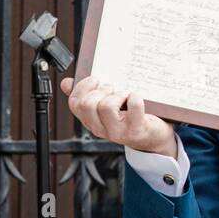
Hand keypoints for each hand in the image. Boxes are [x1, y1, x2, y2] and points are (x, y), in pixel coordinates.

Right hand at [59, 75, 176, 156]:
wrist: (152, 137)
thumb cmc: (128, 117)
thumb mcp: (104, 108)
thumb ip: (85, 95)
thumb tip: (66, 83)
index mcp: (90, 120)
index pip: (74, 103)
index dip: (83, 86)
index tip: (96, 80)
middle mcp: (100, 128)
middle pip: (87, 104)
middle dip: (101, 89)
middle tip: (113, 89)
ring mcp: (117, 132)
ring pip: (106, 106)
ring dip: (117, 94)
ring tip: (124, 95)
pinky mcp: (136, 130)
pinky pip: (133, 106)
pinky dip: (135, 97)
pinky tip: (136, 97)